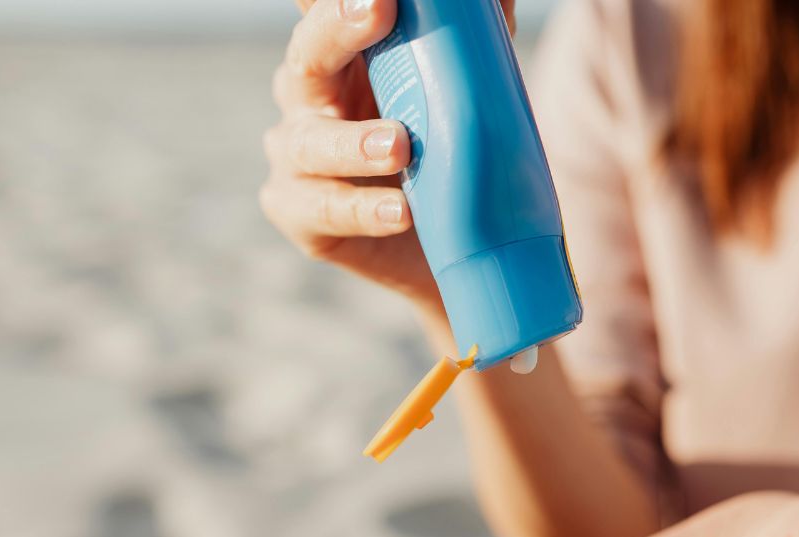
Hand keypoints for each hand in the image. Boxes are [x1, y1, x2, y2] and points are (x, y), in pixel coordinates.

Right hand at [260, 0, 515, 307]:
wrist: (451, 249)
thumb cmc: (449, 159)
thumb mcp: (466, 100)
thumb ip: (475, 48)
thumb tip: (502, 0)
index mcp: (343, 57)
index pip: (326, 9)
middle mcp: (308, 95)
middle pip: (308, 54)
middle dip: (338, 28)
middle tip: (378, 9)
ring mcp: (296, 154)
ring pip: (309, 141)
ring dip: (354, 143)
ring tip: (399, 147)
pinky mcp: (298, 212)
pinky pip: (323, 209)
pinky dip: (363, 211)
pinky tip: (400, 212)